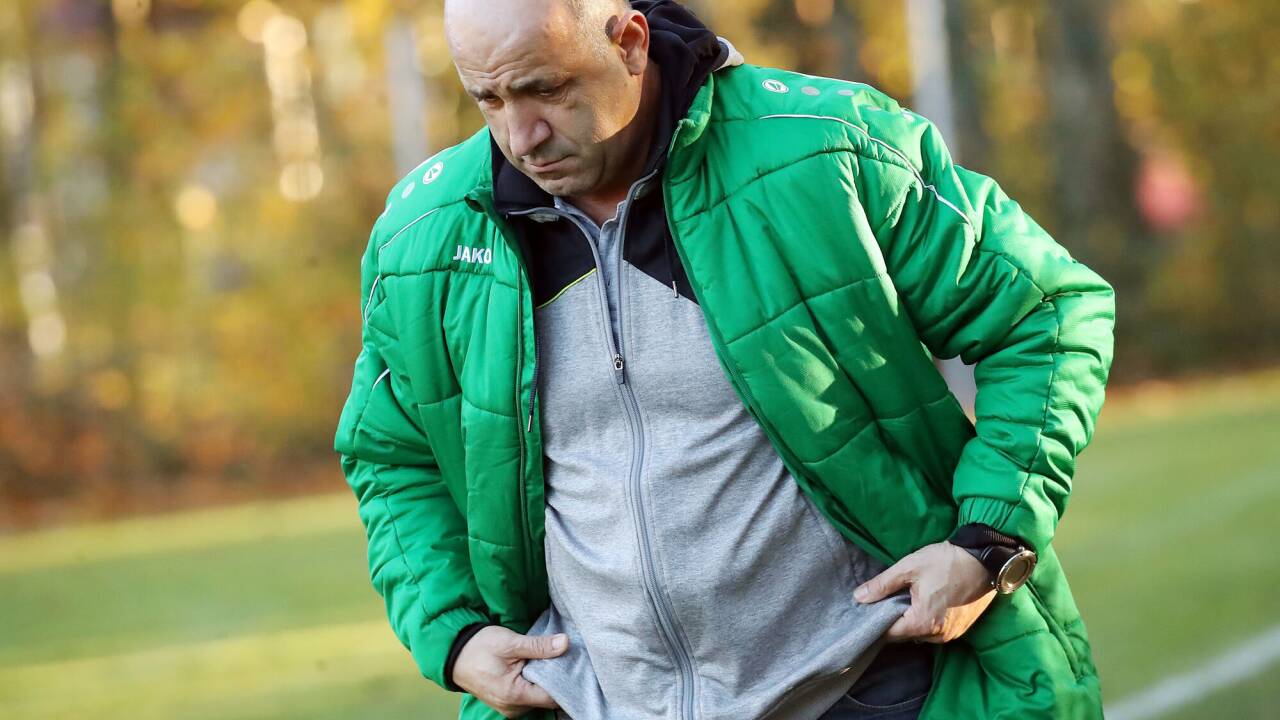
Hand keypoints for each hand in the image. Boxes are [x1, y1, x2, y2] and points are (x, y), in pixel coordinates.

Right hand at [452, 625, 567, 717]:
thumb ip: (538, 645)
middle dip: (555, 678)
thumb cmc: (479, 647)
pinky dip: (534, 682)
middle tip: (560, 656)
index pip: (553, 696)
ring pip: (538, 697)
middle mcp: (513, 708)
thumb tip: (564, 643)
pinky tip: (534, 666)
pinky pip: (528, 696)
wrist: (453, 653)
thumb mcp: (510, 642)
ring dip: (544, 680)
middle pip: (547, 698)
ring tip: (546, 659)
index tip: (570, 661)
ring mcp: (509, 707)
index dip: (564, 679)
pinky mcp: (507, 702)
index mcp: (515, 695)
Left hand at [853, 541, 996, 643]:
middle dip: (892, 619)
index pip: (889, 634)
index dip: (875, 622)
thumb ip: (882, 584)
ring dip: (910, 619)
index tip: (866, 609)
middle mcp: (937, 635)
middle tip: (883, 599)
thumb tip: (858, 597)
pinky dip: (925, 618)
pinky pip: (934, 629)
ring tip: (903, 598)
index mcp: (922, 622)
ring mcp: (951, 634)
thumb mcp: (909, 567)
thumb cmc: (946, 561)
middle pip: (904, 634)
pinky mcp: (960, 628)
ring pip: (919, 632)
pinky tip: (922, 600)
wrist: (985, 560)